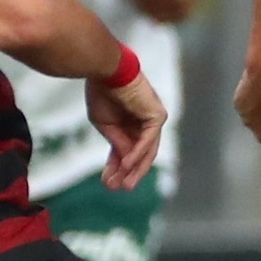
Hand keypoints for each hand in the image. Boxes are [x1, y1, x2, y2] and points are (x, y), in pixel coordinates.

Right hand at [87, 72, 166, 189]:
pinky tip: (126, 166)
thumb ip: (117, 142)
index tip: (108, 182)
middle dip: (129, 173)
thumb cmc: (103, 92)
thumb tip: (125, 161)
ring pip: (146, 151)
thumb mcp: (105, 124)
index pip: (127, 149)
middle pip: (140, 154)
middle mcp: (145, 122)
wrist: (107, 71)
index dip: (117, 166)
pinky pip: (147, 140)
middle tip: (119, 189)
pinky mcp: (157, 116)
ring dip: (135, 169)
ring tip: (124, 185)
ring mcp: (153, 119)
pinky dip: (137, 154)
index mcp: (132, 122)